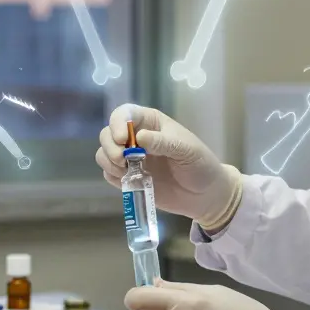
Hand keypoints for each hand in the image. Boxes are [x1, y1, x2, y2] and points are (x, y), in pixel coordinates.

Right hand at [96, 104, 240, 225]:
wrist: (205, 196)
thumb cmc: (201, 166)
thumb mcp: (187, 151)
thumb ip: (164, 143)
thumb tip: (138, 137)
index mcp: (151, 123)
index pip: (125, 114)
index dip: (118, 122)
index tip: (122, 139)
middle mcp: (137, 138)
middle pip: (108, 133)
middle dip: (110, 145)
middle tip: (121, 160)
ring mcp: (131, 159)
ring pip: (104, 152)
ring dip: (108, 161)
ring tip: (125, 172)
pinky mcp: (129, 178)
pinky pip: (109, 173)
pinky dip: (112, 176)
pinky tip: (127, 181)